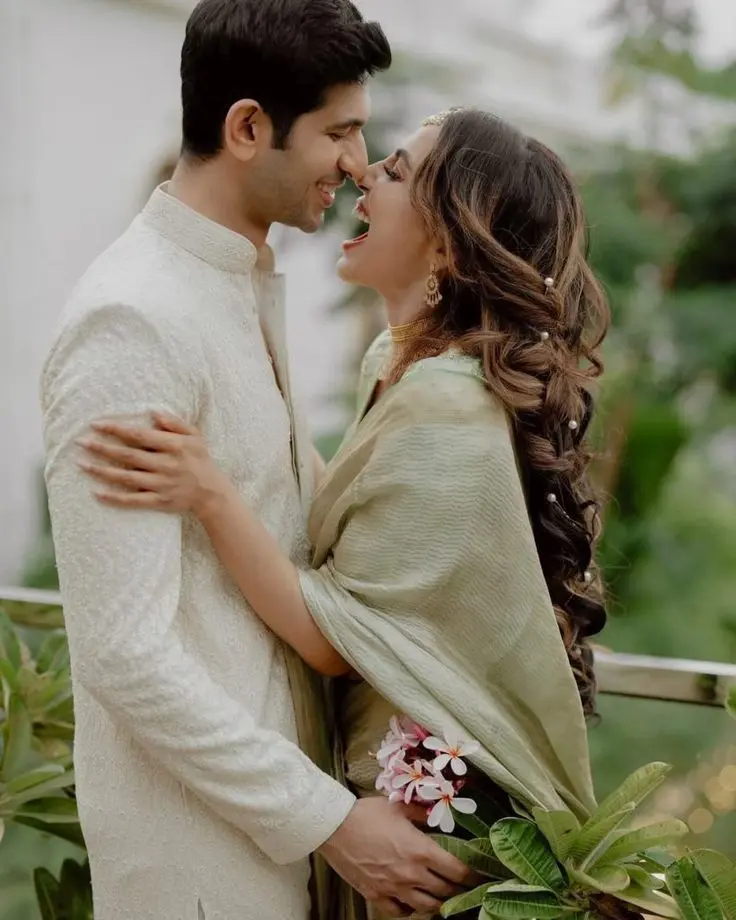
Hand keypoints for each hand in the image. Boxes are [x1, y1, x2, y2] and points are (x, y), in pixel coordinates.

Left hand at [76, 413, 227, 515]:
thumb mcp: (194, 436)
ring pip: (126, 478)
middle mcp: (166, 465)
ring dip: (102, 472)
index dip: (117, 429)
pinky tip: (97, 494)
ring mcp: (162, 485)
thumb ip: (174, 423)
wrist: (211, 492)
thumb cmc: (200, 460)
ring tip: (82, 465)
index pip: (140, 436)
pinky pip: (133, 501)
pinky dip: (114, 498)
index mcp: (174, 446)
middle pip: (128, 456)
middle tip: (80, 442)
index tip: (96, 425)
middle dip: (103, 448)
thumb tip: (152, 412)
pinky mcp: (159, 501)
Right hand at [318, 797, 472, 917]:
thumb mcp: (399, 806)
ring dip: (437, 902)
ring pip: (426, 907)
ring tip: (442, 896)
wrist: (335, 827)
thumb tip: (436, 814)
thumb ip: (422, 813)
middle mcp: (411, 874)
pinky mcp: (376, 896)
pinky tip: (412, 901)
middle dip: (457, 889)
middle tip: (462, 886)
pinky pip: (400, 912)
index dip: (471, 875)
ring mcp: (394, 888)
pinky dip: (410, 909)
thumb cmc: (367, 813)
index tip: (478, 876)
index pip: (456, 871)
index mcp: (421, 850)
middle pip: (445, 891)